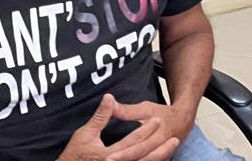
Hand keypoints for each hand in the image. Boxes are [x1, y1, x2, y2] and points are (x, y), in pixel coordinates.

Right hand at [56, 94, 180, 160]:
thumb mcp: (85, 134)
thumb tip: (109, 97)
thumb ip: (100, 117)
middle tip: (175, 137)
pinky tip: (162, 156)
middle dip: (161, 149)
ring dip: (159, 157)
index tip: (158, 119)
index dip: (146, 130)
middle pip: (143, 158)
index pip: (132, 142)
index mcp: (106, 157)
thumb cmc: (76, 154)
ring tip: (173, 145)